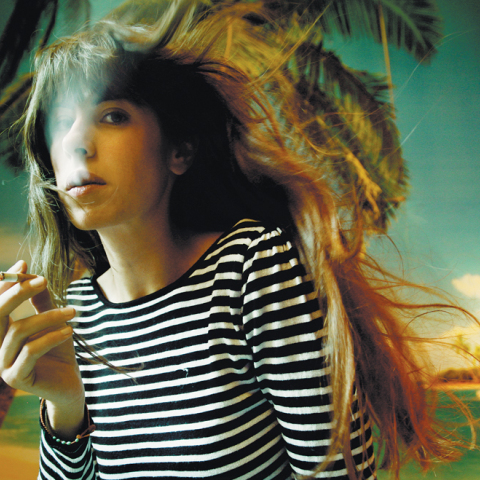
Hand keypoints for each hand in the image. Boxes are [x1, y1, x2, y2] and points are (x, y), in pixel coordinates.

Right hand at [0, 260, 85, 436]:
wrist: (68, 384)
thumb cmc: (58, 351)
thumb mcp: (52, 322)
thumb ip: (41, 303)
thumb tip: (34, 276)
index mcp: (2, 331)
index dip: (5, 283)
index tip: (23, 265)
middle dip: (17, 293)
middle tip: (43, 280)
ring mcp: (3, 364)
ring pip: (19, 331)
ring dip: (48, 317)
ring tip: (72, 311)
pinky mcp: (16, 378)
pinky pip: (30, 352)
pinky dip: (51, 337)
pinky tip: (69, 330)